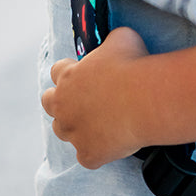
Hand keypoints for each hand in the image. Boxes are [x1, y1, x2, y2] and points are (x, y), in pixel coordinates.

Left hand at [42, 26, 149, 168]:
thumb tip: (114, 42)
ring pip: (62, 132)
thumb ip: (111, 41)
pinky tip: (112, 146)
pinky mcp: (89, 154)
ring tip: (97, 125)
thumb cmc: (135, 65)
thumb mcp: (123, 38)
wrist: (147, 100)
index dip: (70, 72)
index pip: (56, 71)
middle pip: (49, 103)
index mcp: (67, 76)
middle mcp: (63, 105)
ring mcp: (74, 132)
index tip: (85, 75)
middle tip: (82, 101)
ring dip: (76, 128)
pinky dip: (97, 153)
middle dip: (61, 102)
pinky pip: (87, 157)